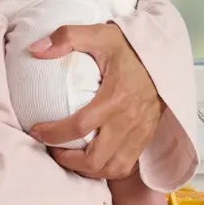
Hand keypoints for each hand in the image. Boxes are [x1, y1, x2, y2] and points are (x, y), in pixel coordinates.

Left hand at [26, 22, 163, 180]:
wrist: (167, 56)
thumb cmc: (131, 47)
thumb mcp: (100, 34)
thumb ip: (67, 37)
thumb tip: (36, 49)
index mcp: (116, 98)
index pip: (80, 127)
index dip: (53, 134)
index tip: (37, 130)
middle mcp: (129, 121)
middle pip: (95, 159)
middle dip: (67, 161)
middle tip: (52, 148)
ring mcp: (139, 133)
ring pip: (111, 169)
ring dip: (87, 170)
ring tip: (70, 157)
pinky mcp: (145, 138)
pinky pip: (125, 166)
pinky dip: (105, 169)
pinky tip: (93, 159)